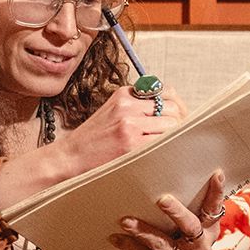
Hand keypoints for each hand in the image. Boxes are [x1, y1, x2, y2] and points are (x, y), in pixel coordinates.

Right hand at [58, 83, 186, 176]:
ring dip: (172, 137)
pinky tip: (160, 154)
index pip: (165, 93)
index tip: (177, 118)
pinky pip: (162, 143)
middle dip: (178, 123)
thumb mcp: (112, 111)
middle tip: (177, 136)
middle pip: (173, 109)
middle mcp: (128, 105)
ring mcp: (130, 124)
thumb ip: (137, 105)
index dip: (176, 107)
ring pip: (171, 126)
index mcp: (125, 94)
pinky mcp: (131, 144)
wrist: (70, 156)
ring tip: (166, 146)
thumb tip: (170, 106)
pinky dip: (166, 148)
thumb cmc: (93, 137)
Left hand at [109, 169, 225, 249]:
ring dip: (143, 230)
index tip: (216, 174)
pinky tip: (116, 237)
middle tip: (162, 199)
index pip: (214, 209)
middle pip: (191, 226)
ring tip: (125, 221)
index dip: (217, 193)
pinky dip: (130, 245)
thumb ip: (187, 211)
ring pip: (163, 243)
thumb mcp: (190, 233)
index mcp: (209, 231)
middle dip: (177, 212)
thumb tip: (165, 178)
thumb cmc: (180, 248)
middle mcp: (201, 246)